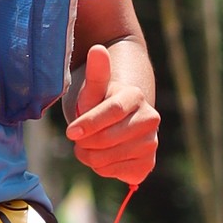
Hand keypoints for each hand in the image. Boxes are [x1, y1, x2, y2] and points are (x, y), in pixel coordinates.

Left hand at [66, 40, 159, 182]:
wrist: (116, 123)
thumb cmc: (99, 103)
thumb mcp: (92, 89)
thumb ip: (95, 73)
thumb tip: (97, 49)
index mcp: (135, 96)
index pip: (111, 112)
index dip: (89, 124)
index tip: (70, 132)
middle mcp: (150, 119)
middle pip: (106, 140)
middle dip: (84, 142)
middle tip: (79, 137)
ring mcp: (151, 143)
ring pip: (107, 159)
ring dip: (90, 156)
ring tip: (90, 145)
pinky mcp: (148, 164)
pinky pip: (115, 173)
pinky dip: (102, 168)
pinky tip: (104, 156)